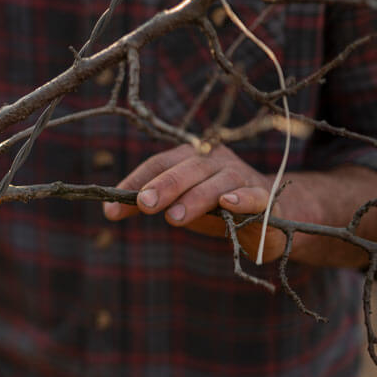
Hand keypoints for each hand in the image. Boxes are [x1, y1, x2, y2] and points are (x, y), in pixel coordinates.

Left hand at [102, 144, 290, 261]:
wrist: (267, 215)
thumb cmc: (214, 205)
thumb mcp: (178, 203)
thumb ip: (149, 202)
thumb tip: (109, 209)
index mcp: (190, 158)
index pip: (159, 164)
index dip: (136, 182)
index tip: (112, 208)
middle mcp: (215, 161)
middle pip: (188, 169)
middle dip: (164, 186)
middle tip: (144, 204)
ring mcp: (242, 177)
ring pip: (218, 183)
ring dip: (195, 198)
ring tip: (174, 218)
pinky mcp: (265, 198)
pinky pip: (255, 195)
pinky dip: (242, 198)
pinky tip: (228, 203)